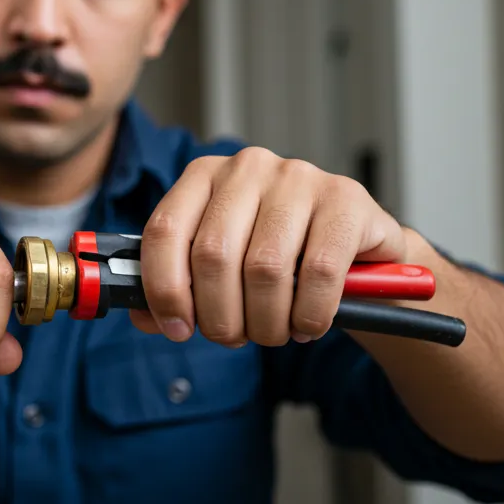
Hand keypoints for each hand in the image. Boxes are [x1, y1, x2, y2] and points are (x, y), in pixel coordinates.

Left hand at [134, 147, 407, 346]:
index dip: (164, 289)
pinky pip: (318, 273)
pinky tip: (308, 323)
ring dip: (265, 322)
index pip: (164, 231)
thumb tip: (144, 317)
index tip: (177, 329)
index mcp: (204, 175)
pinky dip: (309, 314)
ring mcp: (300, 177)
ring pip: (264, 268)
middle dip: (219, 316)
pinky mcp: (346, 198)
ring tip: (274, 333)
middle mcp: (248, 166)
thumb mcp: (225, 267)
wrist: (359, 253)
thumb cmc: (282, 258)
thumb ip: (181, 286)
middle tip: (234, 337)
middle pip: (212, 255)